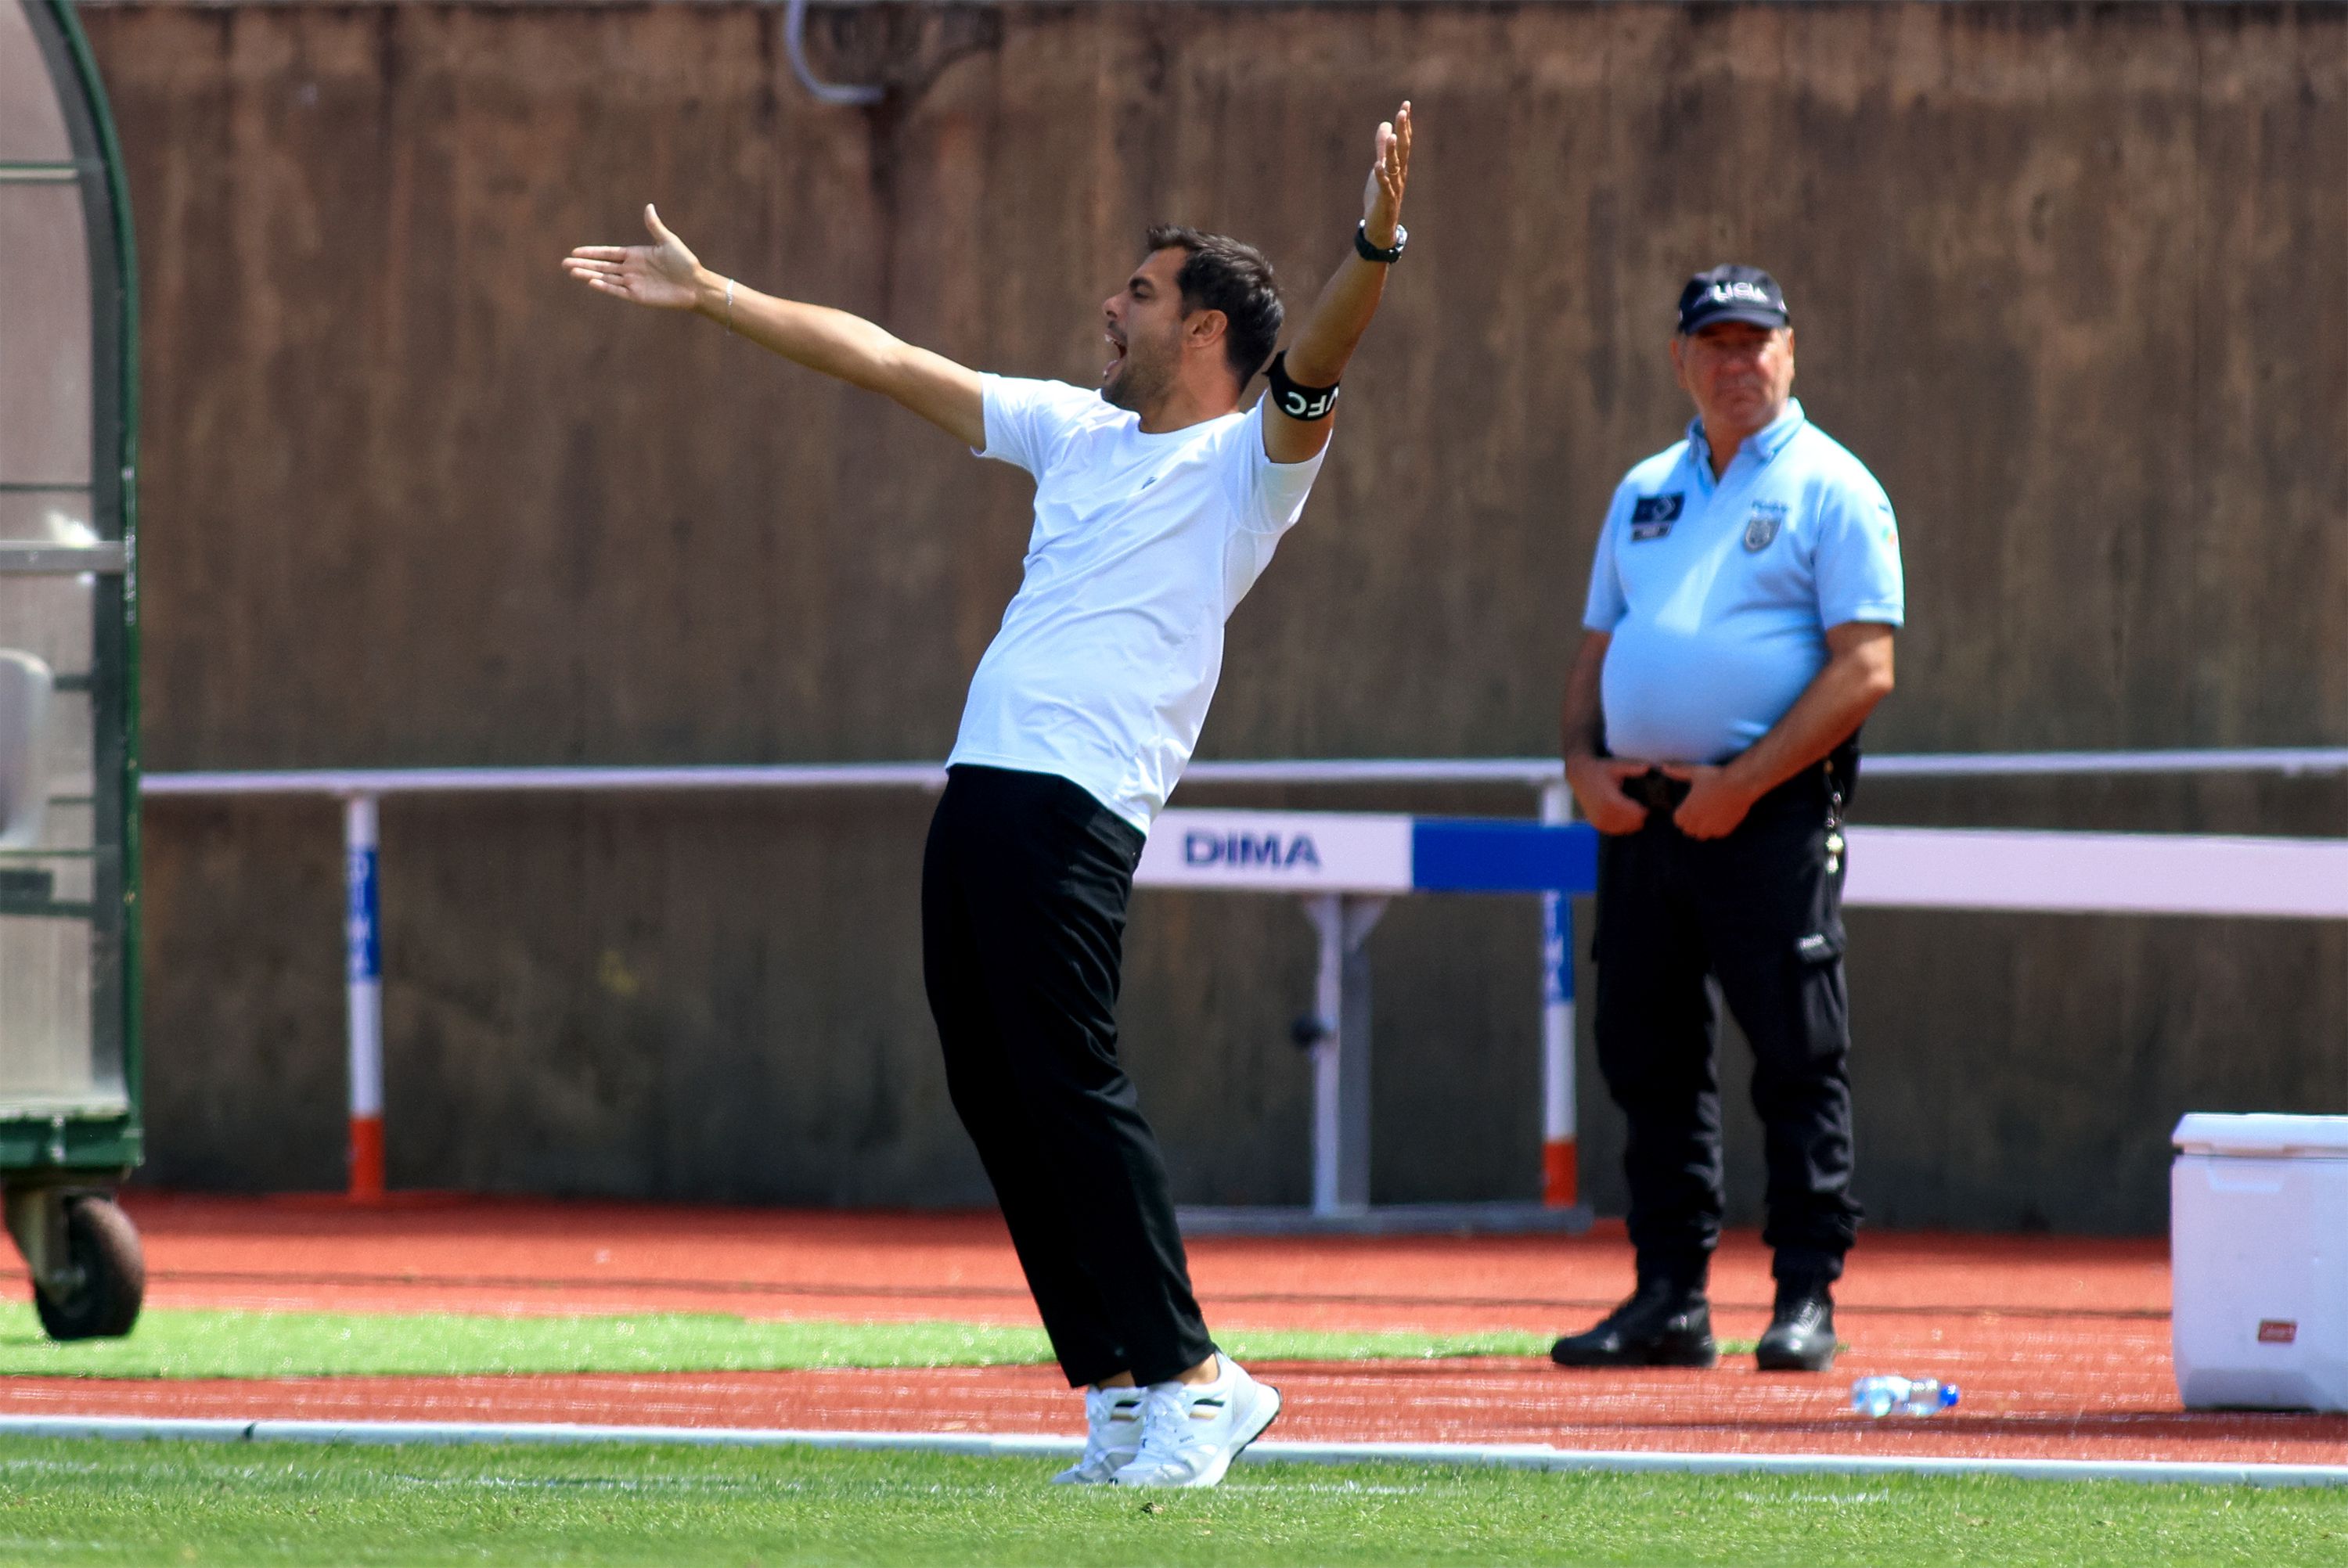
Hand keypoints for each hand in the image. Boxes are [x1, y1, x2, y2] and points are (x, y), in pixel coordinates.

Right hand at [562, 205, 708, 309]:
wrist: (696, 285)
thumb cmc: (685, 263)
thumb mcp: (668, 241)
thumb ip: (655, 226)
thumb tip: (649, 206)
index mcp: (635, 255)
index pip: (608, 254)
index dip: (592, 253)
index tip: (575, 252)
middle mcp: (631, 270)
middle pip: (602, 267)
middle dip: (584, 265)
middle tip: (564, 264)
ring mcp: (633, 283)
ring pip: (606, 278)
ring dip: (589, 275)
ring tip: (572, 272)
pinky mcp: (638, 296)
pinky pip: (617, 291)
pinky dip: (605, 287)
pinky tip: (591, 282)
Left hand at [1361, 101, 1412, 249]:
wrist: (1380, 226)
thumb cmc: (1380, 196)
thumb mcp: (1380, 167)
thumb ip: (1381, 147)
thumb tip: (1385, 125)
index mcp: (1399, 165)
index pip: (1404, 141)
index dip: (1405, 124)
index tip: (1406, 105)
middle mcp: (1400, 174)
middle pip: (1403, 150)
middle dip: (1403, 131)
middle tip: (1403, 112)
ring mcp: (1394, 188)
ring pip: (1395, 167)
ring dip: (1393, 151)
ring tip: (1392, 136)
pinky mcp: (1386, 201)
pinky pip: (1385, 187)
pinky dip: (1382, 177)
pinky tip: (1378, 166)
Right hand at [1566, 755, 1649, 836]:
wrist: (1580, 775)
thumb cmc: (1600, 770)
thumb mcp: (1616, 766)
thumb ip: (1633, 768)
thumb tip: (1648, 767)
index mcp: (1610, 801)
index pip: (1636, 814)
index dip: (1645, 810)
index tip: (1646, 804)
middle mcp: (1604, 813)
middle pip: (1633, 823)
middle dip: (1640, 816)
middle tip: (1639, 806)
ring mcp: (1600, 821)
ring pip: (1626, 829)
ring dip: (1632, 821)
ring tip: (1631, 809)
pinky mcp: (1597, 824)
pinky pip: (1617, 830)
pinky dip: (1623, 825)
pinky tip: (1623, 814)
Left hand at [1661, 764, 1758, 839]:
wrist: (1740, 784)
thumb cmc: (1717, 776)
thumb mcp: (1695, 772)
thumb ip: (1678, 771)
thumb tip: (1663, 767)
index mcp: (1689, 808)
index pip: (1678, 821)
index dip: (1681, 816)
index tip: (1686, 810)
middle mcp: (1698, 820)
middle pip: (1688, 830)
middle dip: (1690, 823)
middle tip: (1698, 813)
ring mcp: (1711, 826)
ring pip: (1701, 835)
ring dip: (1701, 829)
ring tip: (1707, 817)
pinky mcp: (1724, 829)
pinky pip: (1715, 835)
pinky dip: (1715, 830)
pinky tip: (1719, 819)